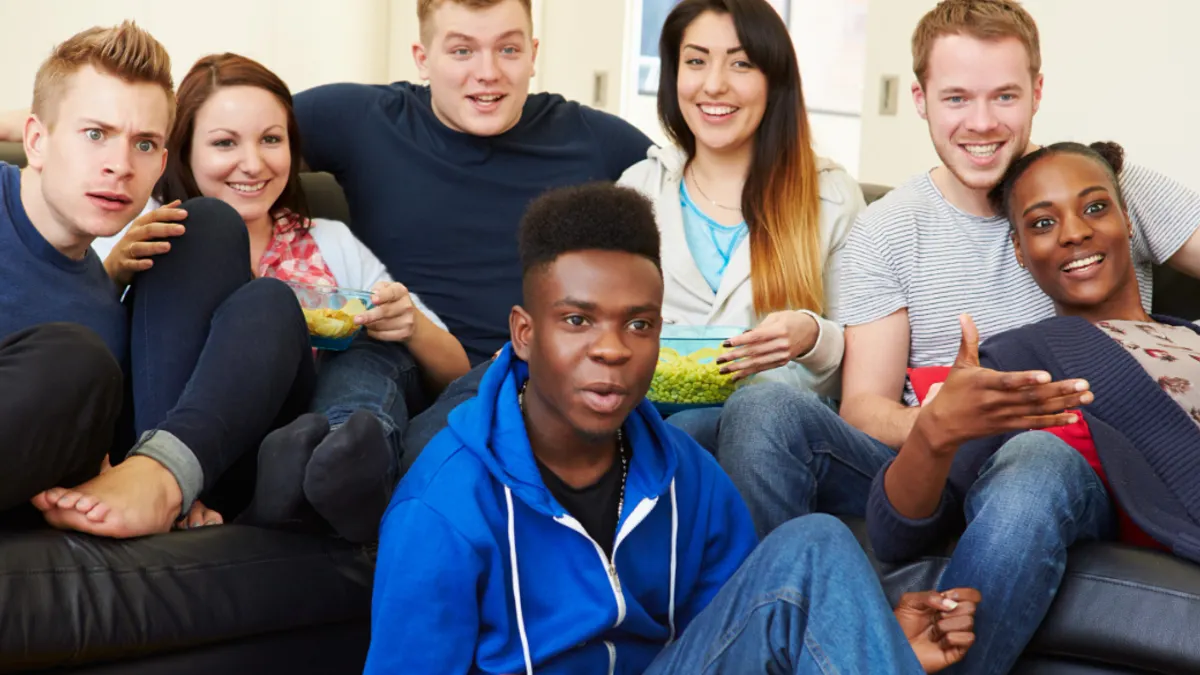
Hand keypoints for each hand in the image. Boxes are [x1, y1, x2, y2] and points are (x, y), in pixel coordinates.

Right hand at [103, 200, 186, 286]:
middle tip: (182, 229)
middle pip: (149, 229)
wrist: (115, 264)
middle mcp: (133, 234)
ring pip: (139, 247)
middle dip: (165, 228)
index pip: (155, 216)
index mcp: (140, 224)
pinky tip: (150, 263)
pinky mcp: (124, 264)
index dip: (169, 214)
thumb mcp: (146, 227)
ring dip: (153, 246)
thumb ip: (162, 215)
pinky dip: (140, 264)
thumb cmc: (136, 242)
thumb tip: (179, 202)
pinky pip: (132, 264)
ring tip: (168, 246)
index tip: (185, 213)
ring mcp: (127, 249)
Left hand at [355, 281, 416, 341]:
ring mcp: (407, 321)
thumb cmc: (394, 301)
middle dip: (369, 316)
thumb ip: (379, 288)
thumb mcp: (388, 289)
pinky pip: (384, 335)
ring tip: (365, 322)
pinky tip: (371, 329)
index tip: (373, 300)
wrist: (413, 319)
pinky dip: (374, 333)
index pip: (391, 293)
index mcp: (401, 292)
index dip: (382, 296)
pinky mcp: (404, 334)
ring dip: (369, 325)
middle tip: (357, 319)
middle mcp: (406, 306)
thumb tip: (372, 295)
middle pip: (385, 312)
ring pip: (382, 325)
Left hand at [715, 311, 818, 380]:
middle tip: (719, 360)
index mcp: (779, 330)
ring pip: (756, 363)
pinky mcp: (781, 363)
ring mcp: (782, 356)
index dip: (740, 341)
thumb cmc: (790, 320)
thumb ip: (760, 327)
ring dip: (738, 368)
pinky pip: (762, 369)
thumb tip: (743, 336)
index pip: (756, 337)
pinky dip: (747, 373)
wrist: (811, 332)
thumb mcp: (776, 317)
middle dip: (734, 357)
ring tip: (723, 371)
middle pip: (754, 352)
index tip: (725, 343)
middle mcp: (781, 344)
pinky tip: (735, 376)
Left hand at [895, 588, 981, 672]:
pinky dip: (952, 638)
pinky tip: (940, 642)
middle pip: (971, 607)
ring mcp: (958, 634)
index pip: (971, 595)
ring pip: (969, 622)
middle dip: (951, 610)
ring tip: (934, 631)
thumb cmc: (902, 624)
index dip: (963, 594)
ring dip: (947, 625)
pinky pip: (968, 638)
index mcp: (947, 604)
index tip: (947, 596)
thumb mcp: (909, 601)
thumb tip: (949, 603)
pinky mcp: (958, 650)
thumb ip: (929, 595)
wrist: (897, 646)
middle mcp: (955, 618)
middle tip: (936, 617)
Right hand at [917, 315, 1092, 453]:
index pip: (1008, 382)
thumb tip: (964, 315)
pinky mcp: (1008, 425)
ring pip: (1037, 410)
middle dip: (1059, 391)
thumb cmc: (953, 392)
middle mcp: (996, 401)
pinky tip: (1075, 416)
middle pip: (1031, 397)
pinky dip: (1055, 421)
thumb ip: (968, 340)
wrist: (942, 426)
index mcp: (984, 383)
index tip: (1047, 375)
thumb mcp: (959, 365)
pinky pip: (1035, 423)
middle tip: (1084, 384)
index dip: (1026, 379)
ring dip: (1064, 403)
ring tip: (1087, 396)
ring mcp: (1004, 415)